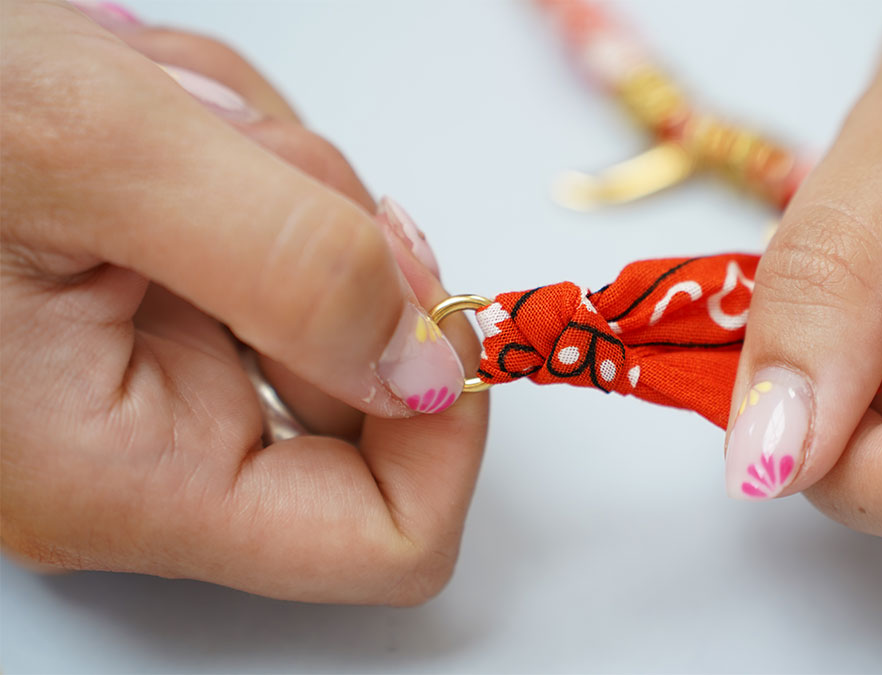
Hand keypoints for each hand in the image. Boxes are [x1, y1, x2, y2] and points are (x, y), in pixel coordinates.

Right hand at [1, 0, 485, 603]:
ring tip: (157, 120)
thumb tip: (426, 367)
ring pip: (334, 288)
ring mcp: (150, 382)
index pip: (389, 536)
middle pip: (372, 381)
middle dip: (331, 238)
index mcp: (129, 475)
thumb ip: (288, 264)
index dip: (445, 418)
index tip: (416, 292)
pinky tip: (158, 122)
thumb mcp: (93, 150)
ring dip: (277, 177)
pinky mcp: (153, 316)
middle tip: (225, 151)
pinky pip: (281, 240)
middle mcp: (145, 453)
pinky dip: (248, 163)